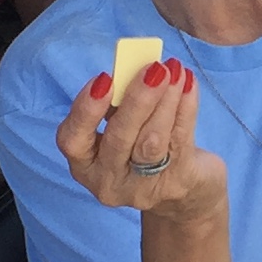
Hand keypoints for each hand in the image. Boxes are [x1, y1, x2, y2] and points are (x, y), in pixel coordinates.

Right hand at [54, 58, 221, 221]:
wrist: (184, 195)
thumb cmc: (143, 148)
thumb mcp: (123, 128)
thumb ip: (118, 103)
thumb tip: (131, 66)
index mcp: (85, 164)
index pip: (73, 140)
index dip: (85, 110)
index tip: (104, 79)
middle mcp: (109, 180)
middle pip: (119, 139)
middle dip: (136, 100)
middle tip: (153, 68)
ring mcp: (144, 187)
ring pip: (151, 141)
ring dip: (164, 100)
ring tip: (174, 70)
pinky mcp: (177, 183)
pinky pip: (180, 140)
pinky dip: (185, 107)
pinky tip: (188, 83)